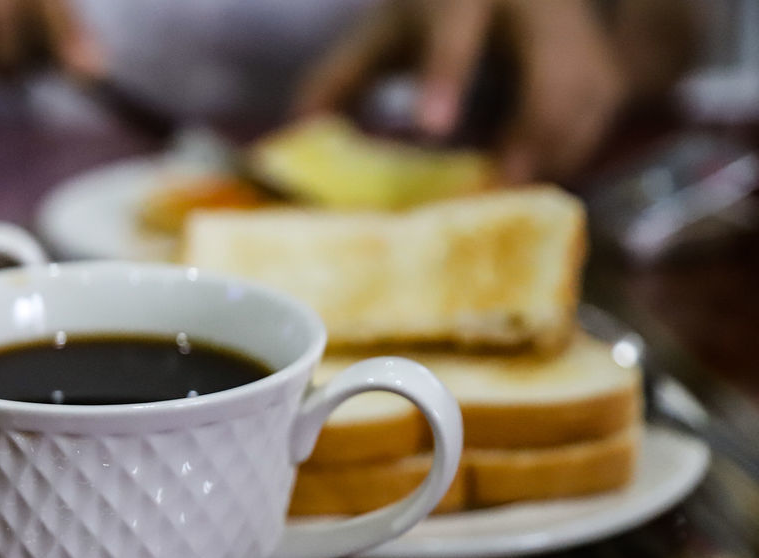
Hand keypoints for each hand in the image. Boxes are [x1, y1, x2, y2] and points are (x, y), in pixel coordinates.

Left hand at [296, 0, 628, 181]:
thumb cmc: (429, 20)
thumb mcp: (379, 39)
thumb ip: (337, 81)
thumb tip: (296, 136)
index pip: (454, 33)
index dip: (444, 79)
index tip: (430, 127)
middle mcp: (527, 6)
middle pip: (551, 69)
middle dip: (531, 132)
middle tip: (502, 185)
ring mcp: (574, 32)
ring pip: (585, 96)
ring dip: (555, 153)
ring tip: (516, 199)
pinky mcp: (601, 63)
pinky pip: (598, 117)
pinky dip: (571, 156)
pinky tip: (541, 186)